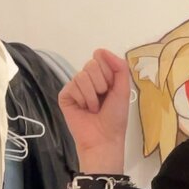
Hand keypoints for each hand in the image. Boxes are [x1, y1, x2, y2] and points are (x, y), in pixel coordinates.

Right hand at [58, 48, 130, 163]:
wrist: (104, 138)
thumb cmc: (115, 118)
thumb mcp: (123, 91)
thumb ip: (119, 68)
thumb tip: (102, 50)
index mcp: (102, 76)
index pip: (100, 56)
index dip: (108, 72)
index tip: (112, 88)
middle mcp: (88, 79)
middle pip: (91, 64)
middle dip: (101, 84)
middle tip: (103, 100)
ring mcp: (75, 86)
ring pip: (82, 76)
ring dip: (92, 96)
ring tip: (94, 108)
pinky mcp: (65, 95)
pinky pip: (72, 86)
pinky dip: (82, 99)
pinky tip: (84, 110)